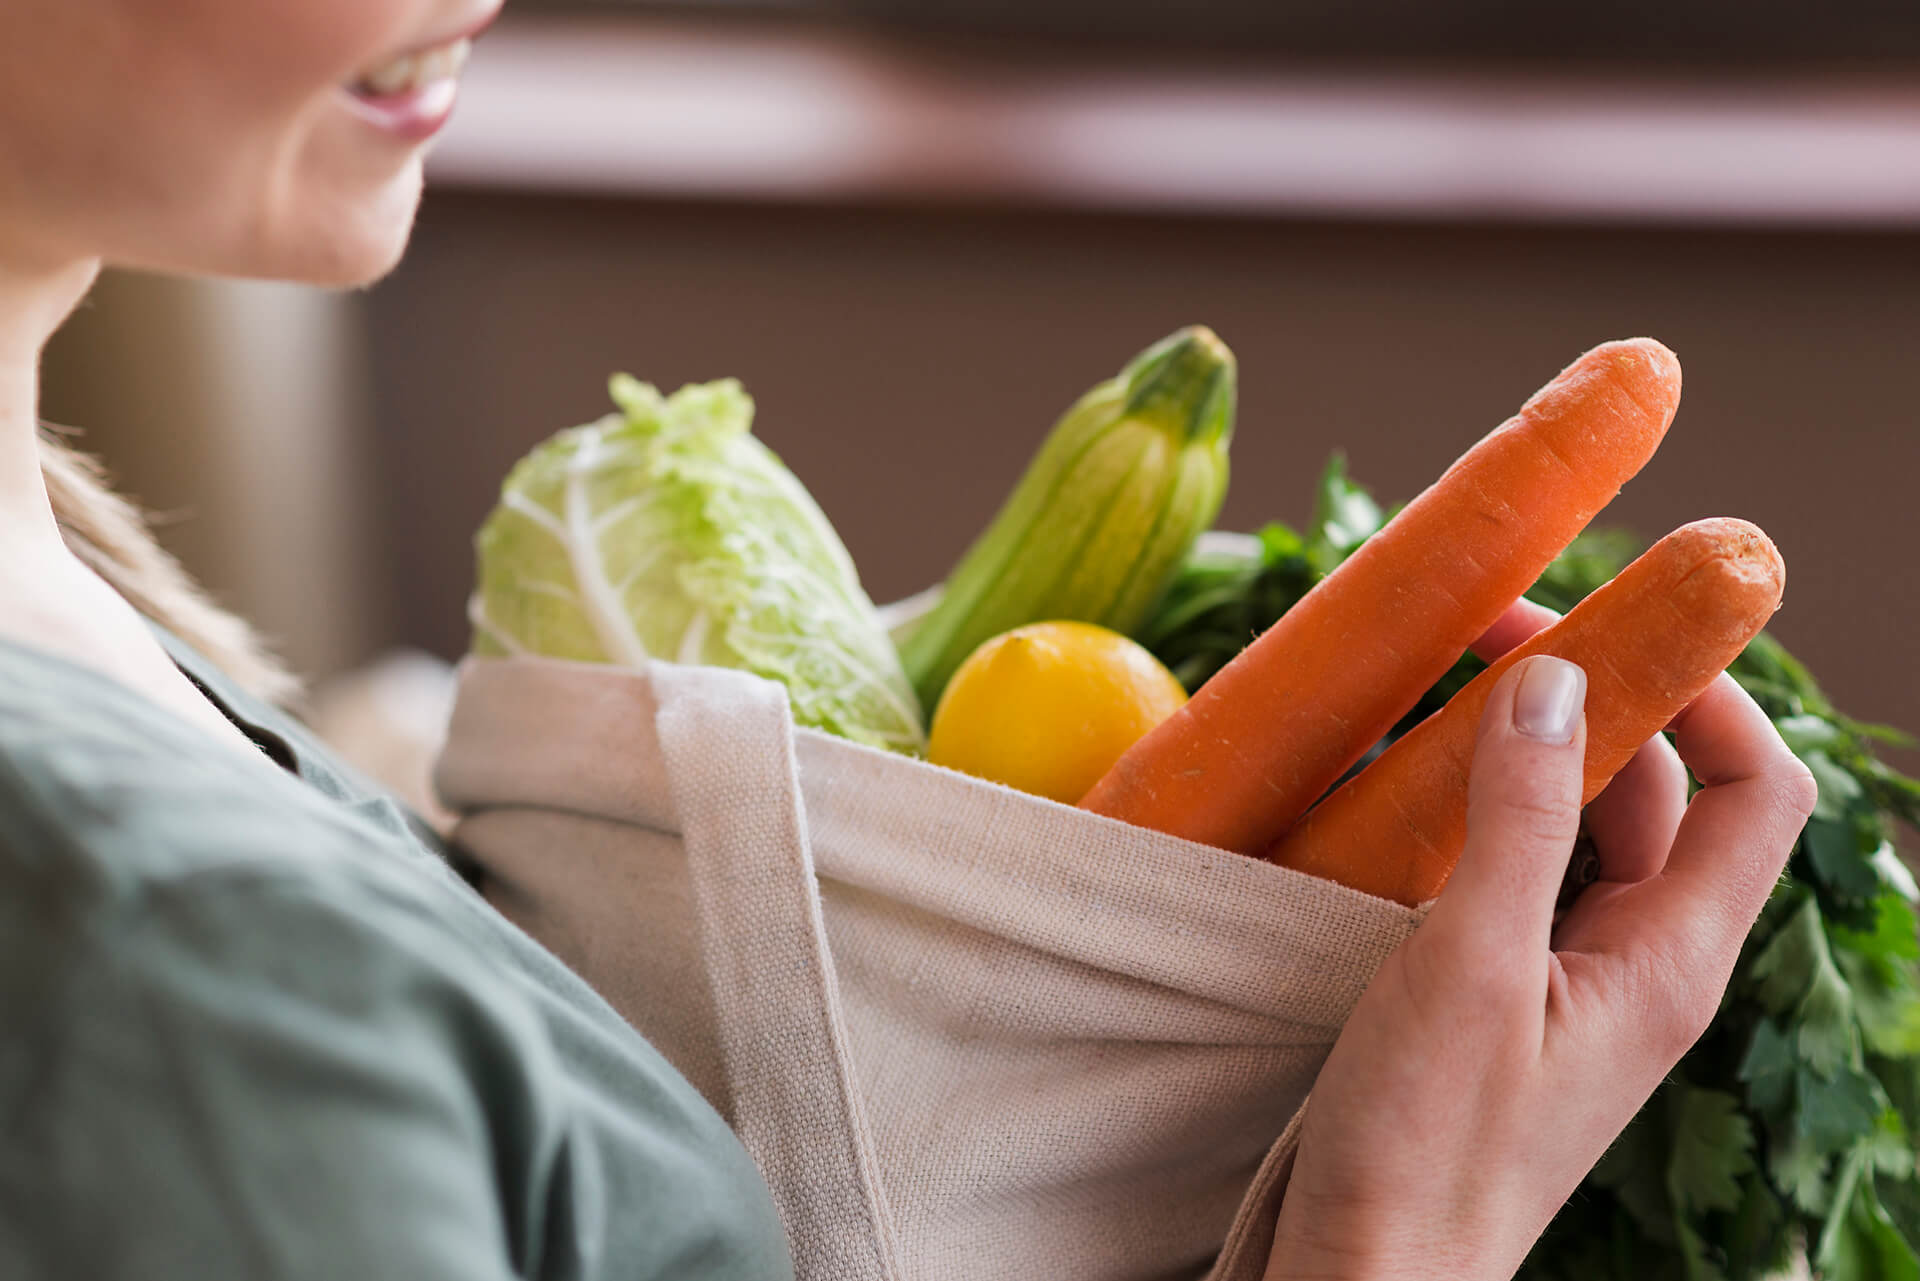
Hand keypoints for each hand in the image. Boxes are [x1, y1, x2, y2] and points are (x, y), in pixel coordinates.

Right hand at [1264, 602, 1818, 1279]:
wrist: (1368, 1274)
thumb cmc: (1426, 1146)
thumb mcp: (1473, 965)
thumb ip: (1523, 820)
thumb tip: (1558, 681)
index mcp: (1669, 961)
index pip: (1754, 786)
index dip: (1704, 690)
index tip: (1606, 626)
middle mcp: (1640, 967)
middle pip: (1661, 794)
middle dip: (1592, 701)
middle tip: (1487, 640)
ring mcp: (1573, 986)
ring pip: (1585, 833)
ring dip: (1531, 757)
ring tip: (1442, 703)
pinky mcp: (1509, 1002)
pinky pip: (1522, 879)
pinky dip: (1479, 818)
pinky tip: (1404, 800)